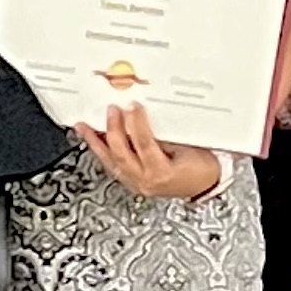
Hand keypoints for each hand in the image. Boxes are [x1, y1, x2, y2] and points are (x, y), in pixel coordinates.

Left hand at [82, 103, 223, 200]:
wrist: (206, 183)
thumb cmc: (202, 166)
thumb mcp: (189, 146)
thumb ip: (166, 134)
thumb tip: (144, 115)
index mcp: (162, 173)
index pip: (144, 144)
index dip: (137, 123)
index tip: (133, 106)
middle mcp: (146, 181)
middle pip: (122, 153)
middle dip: (114, 129)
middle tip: (112, 110)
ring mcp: (137, 183)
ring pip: (110, 162)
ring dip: (96, 142)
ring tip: (84, 127)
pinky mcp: (132, 182)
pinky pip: (112, 166)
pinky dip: (101, 151)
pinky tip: (93, 140)